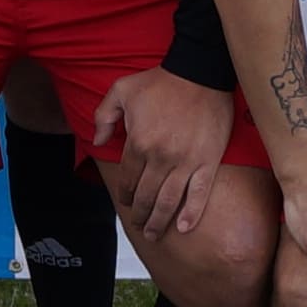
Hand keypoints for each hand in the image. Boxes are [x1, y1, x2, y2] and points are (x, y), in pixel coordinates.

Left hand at [89, 69, 236, 241]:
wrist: (200, 72)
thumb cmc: (160, 80)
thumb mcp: (121, 90)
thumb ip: (103, 116)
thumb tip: (98, 142)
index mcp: (138, 142)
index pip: (128, 179)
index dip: (125, 195)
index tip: (126, 202)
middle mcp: (160, 157)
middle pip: (145, 196)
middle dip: (139, 214)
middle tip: (139, 225)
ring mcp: (185, 162)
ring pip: (168, 201)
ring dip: (159, 221)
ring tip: (154, 233)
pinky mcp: (208, 161)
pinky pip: (199, 194)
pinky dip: (191, 213)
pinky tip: (184, 228)